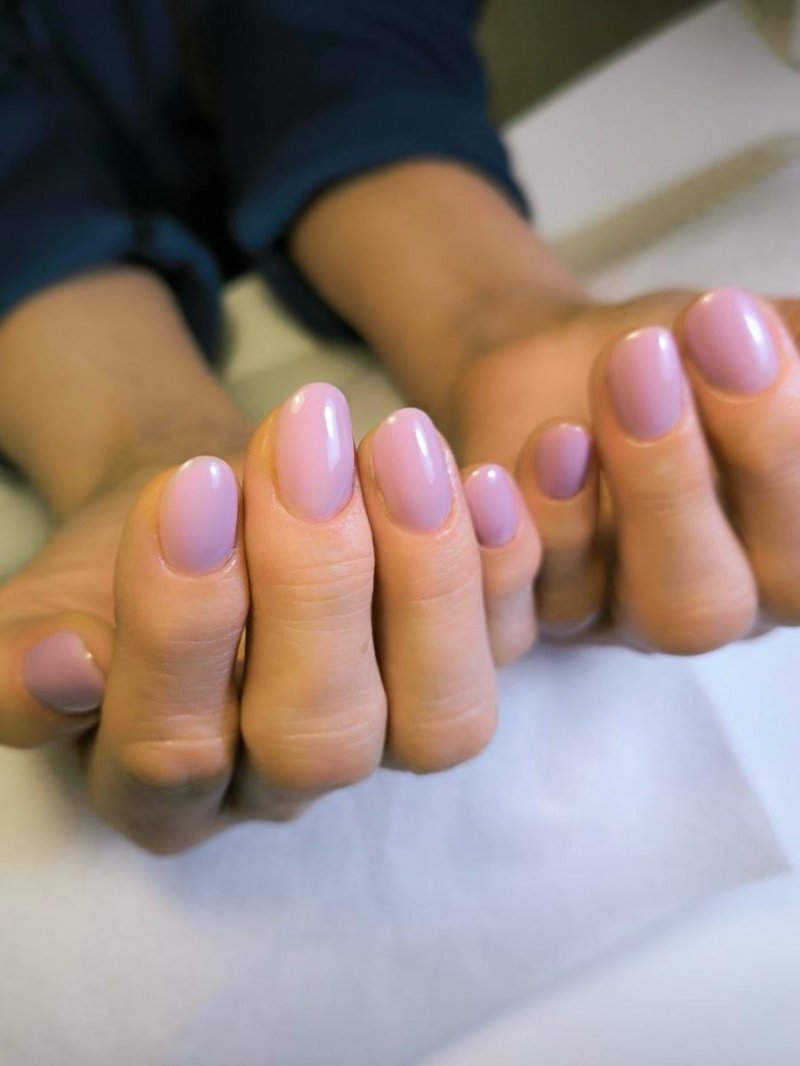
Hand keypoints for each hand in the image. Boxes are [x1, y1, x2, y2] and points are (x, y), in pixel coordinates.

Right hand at [1, 386, 538, 851]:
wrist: (203, 514)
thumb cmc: (117, 566)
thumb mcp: (44, 603)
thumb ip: (18, 661)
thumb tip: (61, 672)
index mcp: (162, 790)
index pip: (171, 749)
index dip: (183, 627)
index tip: (190, 484)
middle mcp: (287, 786)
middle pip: (319, 740)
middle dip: (313, 582)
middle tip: (302, 440)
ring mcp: (388, 741)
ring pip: (438, 716)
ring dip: (424, 571)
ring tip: (393, 441)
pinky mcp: (460, 676)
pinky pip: (509, 651)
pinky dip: (509, 569)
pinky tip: (488, 479)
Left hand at [449, 287, 799, 652]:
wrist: (561, 360)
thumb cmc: (676, 352)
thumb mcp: (741, 336)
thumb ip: (786, 345)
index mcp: (788, 546)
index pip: (796, 545)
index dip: (773, 444)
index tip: (726, 323)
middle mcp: (720, 598)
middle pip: (711, 600)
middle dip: (678, 483)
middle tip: (642, 362)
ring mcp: (621, 618)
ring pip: (625, 615)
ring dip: (590, 522)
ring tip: (561, 433)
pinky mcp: (530, 618)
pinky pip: (515, 627)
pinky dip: (501, 563)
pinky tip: (487, 486)